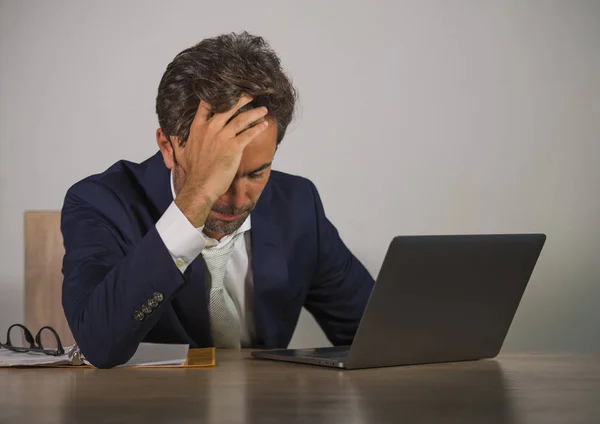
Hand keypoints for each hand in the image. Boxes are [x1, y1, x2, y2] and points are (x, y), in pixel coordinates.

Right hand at [173, 95, 268, 226]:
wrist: (200, 186)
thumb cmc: (193, 172)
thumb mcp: (180, 152)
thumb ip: (176, 139)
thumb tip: (169, 133)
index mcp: (197, 127)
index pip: (207, 104)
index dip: (218, 95)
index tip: (228, 90)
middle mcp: (210, 128)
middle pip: (228, 106)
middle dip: (242, 98)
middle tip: (251, 94)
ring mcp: (222, 137)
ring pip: (242, 118)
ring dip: (255, 113)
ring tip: (263, 109)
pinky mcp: (234, 147)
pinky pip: (249, 133)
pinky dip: (258, 128)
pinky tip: (265, 125)